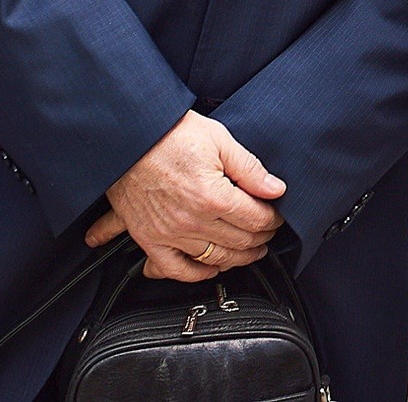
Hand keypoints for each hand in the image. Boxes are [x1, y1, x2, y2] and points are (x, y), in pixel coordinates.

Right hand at [86, 111, 285, 282]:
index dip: (273, 219)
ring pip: (215, 259)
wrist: (129, 137)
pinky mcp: (149, 239)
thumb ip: (250, 169)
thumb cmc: (170, 134)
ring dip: (238, 258)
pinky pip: (176, 269)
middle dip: (261, 238)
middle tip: (269, 232)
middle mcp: (192, 220)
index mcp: (213, 196)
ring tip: (250, 251)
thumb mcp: (219, 140)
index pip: (256, 219)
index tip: (277, 216)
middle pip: (240, 241)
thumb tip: (275, 188)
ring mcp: (169, 233)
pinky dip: (196, 274)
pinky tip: (212, 268)